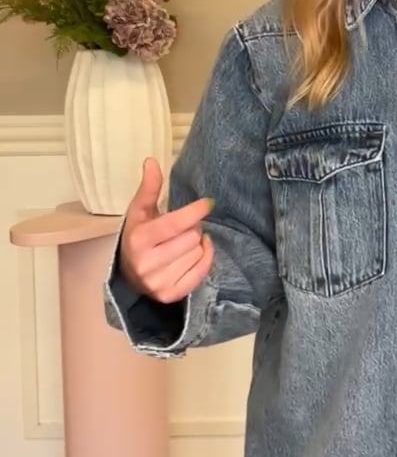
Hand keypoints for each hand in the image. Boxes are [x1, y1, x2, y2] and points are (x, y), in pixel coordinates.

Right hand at [119, 157, 214, 303]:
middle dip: (192, 228)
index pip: (175, 224)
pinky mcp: (170, 295)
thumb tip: (151, 161)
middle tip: (180, 229)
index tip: (208, 203)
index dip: (195, 211)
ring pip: (197, 252)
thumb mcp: (139, 211)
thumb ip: (149, 188)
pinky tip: (195, 252)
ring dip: (196, 244)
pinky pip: (202, 271)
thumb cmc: (138, 236)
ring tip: (182, 243)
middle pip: (191, 237)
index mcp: (138, 240)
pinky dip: (204, 258)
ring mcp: (158, 282)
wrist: (128, 274)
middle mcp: (146, 264)